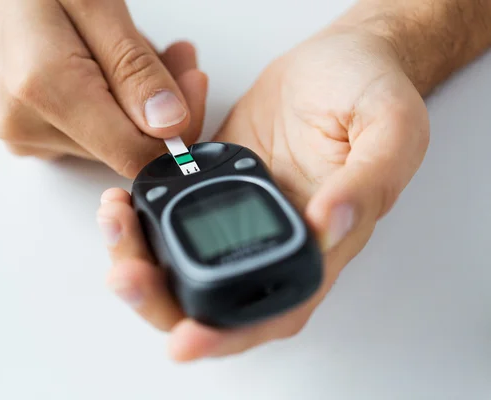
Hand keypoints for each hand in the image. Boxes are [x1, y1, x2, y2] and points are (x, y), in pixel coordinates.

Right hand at [0, 0, 206, 176]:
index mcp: (45, 88)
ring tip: (135, 49)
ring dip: (138, 102)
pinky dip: (112, 106)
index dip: (180, 129)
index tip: (193, 83)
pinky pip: (92, 135)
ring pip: (114, 141)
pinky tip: (106, 68)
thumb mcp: (90, 1)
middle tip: (176, 55)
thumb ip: (132, 67)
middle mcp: (30, 126)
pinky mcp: (29, 139)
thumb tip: (170, 124)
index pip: (136, 154)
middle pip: (129, 147)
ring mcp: (26, 137)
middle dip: (164, 105)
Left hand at [96, 27, 428, 360]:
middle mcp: (274, 237)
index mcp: (321, 244)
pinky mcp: (215, 180)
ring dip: (139, 251)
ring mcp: (240, 210)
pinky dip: (142, 206)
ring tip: (114, 217)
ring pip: (181, 256)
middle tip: (124, 275)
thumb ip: (368, 181)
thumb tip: (328, 226)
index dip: (227, 336)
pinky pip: (172, 205)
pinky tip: (124, 190)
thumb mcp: (390, 128)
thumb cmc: (370, 91)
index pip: (272, 311)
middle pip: (212, 296)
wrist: (337, 57)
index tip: (183, 340)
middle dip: (160, 297)